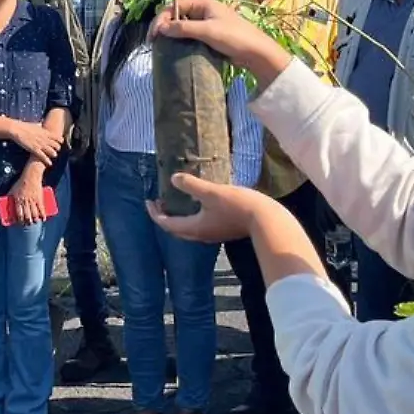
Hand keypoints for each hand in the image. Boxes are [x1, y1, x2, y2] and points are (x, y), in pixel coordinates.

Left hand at [10, 170, 46, 225]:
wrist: (31, 176)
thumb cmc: (20, 183)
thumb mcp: (12, 190)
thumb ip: (9, 197)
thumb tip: (4, 203)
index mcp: (18, 200)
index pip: (19, 214)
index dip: (20, 220)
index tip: (20, 223)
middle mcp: (25, 202)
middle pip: (27, 215)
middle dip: (27, 222)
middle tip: (27, 224)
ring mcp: (33, 200)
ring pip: (34, 214)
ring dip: (35, 220)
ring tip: (34, 222)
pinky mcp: (39, 199)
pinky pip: (42, 209)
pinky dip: (43, 215)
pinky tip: (43, 219)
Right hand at [11, 121, 63, 163]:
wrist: (17, 129)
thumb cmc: (25, 126)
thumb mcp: (35, 124)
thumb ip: (40, 125)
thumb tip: (41, 123)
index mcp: (45, 132)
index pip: (57, 137)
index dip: (60, 141)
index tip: (61, 142)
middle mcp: (44, 139)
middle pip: (55, 145)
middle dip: (57, 148)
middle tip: (56, 150)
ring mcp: (39, 144)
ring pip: (51, 151)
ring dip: (53, 154)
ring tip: (54, 155)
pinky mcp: (34, 149)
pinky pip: (42, 156)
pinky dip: (47, 160)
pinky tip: (50, 163)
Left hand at [147, 171, 287, 243]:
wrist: (264, 219)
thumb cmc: (237, 205)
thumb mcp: (211, 192)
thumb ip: (191, 185)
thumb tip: (173, 178)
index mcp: (194, 227)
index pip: (166, 223)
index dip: (155, 213)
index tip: (149, 201)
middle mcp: (201, 235)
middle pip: (175, 229)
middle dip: (164, 216)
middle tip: (159, 202)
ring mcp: (213, 234)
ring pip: (188, 228)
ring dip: (178, 217)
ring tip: (176, 202)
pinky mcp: (223, 230)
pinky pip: (200, 226)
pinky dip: (191, 216)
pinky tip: (199, 204)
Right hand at [152, 0, 288, 86]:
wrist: (256, 52)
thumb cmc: (234, 37)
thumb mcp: (207, 31)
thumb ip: (183, 28)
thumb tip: (161, 28)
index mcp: (202, 2)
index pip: (173, 6)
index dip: (160, 19)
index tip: (153, 36)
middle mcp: (202, 8)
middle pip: (175, 14)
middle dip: (163, 26)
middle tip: (153, 43)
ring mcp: (205, 21)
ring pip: (181, 25)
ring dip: (170, 34)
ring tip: (160, 46)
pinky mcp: (208, 33)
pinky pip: (189, 34)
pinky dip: (180, 39)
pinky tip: (173, 48)